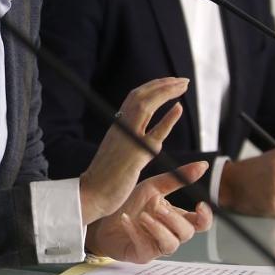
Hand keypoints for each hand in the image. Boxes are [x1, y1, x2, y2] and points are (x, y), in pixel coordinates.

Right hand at [80, 77, 188, 221]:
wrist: (91, 194)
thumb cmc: (105, 178)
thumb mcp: (119, 153)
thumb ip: (132, 141)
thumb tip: (148, 136)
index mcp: (117, 126)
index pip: (135, 97)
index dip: (153, 87)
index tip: (170, 82)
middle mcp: (121, 127)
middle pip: (141, 96)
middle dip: (162, 84)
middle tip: (182, 80)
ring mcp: (127, 139)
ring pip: (145, 106)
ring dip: (165, 92)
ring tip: (182, 85)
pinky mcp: (135, 155)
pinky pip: (154, 133)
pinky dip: (167, 118)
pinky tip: (179, 108)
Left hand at [85, 162, 213, 262]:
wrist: (102, 217)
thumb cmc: (130, 203)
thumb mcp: (152, 187)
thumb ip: (177, 179)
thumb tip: (203, 165)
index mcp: (175, 217)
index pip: (200, 223)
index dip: (205, 217)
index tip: (200, 204)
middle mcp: (170, 233)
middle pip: (186, 232)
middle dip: (174, 219)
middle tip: (158, 207)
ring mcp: (156, 246)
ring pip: (171, 244)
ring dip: (158, 229)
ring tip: (143, 216)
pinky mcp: (141, 254)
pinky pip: (145, 247)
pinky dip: (136, 232)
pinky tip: (126, 219)